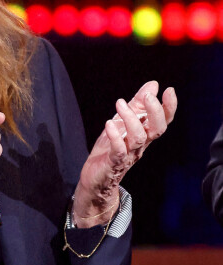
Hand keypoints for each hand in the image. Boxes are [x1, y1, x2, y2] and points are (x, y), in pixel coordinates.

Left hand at [73, 81, 176, 227]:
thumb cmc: (109, 150)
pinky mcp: (113, 162)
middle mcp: (140, 145)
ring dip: (130, 119)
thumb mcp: (122, 123)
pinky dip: (115, 136)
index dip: (169, 107)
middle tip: (147, 95)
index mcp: (144, 135)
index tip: (169, 90)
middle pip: (157, 129)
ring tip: (119, 104)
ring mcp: (128, 154)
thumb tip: (153, 84)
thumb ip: (136, 105)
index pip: (163, 121)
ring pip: (138, 137)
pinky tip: (109, 124)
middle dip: (155, 111)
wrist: (96, 179)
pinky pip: (118, 150)